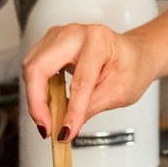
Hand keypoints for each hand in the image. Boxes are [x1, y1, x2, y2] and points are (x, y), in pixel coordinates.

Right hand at [22, 24, 155, 140]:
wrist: (135, 54)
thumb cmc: (132, 67)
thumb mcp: (120, 92)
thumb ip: (90, 108)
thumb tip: (65, 127)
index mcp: (99, 41)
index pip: (79, 81)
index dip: (71, 111)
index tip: (65, 133)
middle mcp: (75, 33)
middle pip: (39, 67)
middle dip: (38, 102)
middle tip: (47, 128)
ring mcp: (60, 35)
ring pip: (31, 67)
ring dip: (35, 97)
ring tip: (49, 118)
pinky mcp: (51, 43)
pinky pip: (34, 67)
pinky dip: (36, 89)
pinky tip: (48, 103)